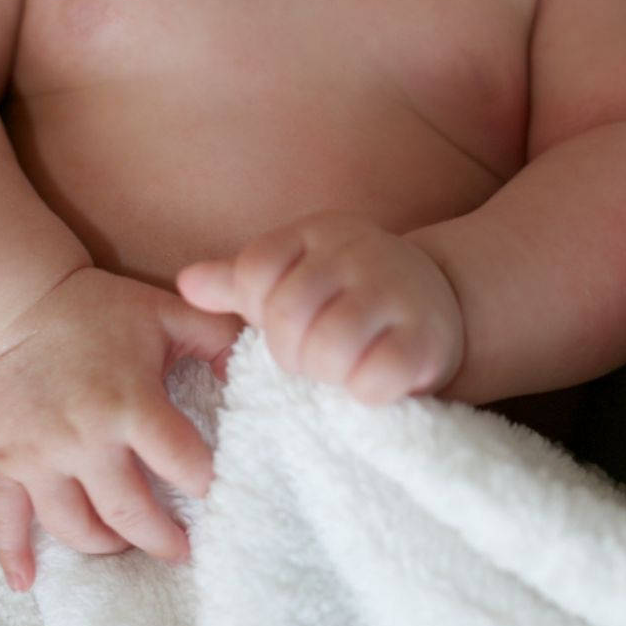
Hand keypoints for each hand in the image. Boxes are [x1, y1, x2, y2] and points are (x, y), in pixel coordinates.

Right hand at [0, 266, 242, 590]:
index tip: (222, 498)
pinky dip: (13, 554)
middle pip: (129, 513)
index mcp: (131, 401)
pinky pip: (5, 517)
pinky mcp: (8, 460)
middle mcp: (85, 436)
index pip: (181, 464)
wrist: (27, 305)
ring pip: (75, 526)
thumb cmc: (107, 313)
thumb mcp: (171, 313)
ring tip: (129, 544)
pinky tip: (27, 581)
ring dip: (106, 546)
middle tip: (182, 549)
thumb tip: (268, 365)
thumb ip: (221, 338)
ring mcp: (41, 453)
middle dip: (161, 539)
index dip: (206, 486)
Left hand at [176, 212, 464, 404]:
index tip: (283, 323)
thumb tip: (185, 283)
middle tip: (312, 358)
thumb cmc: (348, 292)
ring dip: (325, 374)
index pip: (256, 270)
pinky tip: (372, 383)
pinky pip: (375, 378)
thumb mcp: (296, 274)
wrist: (441, 299)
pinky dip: (365, 392)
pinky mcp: (425, 340)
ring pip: (328, 347)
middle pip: (287, 314)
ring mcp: (395, 293)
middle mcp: (356, 252)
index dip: (259, 309)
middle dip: (290, 351)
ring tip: (339, 371)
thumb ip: (240, 281)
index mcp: (316, 232)